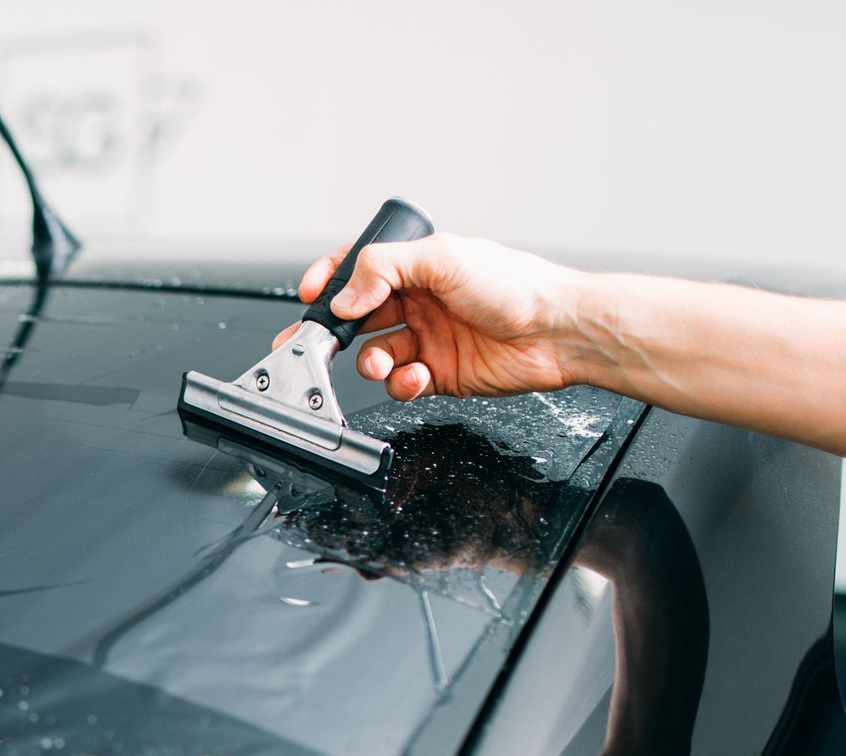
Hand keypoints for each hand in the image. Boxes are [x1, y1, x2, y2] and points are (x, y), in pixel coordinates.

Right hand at [276, 234, 585, 401]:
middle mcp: (418, 302)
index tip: (312, 295)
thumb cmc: (517, 285)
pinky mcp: (438, 374)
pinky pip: (400, 383)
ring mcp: (427, 338)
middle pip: (357, 317)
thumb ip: (385, 269)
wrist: (557, 331)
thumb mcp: (444, 257)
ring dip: (369, 362)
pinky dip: (400, 384)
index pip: (359, 269)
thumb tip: (346, 296)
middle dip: (332, 331)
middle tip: (316, 343)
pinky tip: (416, 376)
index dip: (330, 281)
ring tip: (381, 362)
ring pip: (374, 354)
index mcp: (417, 267)